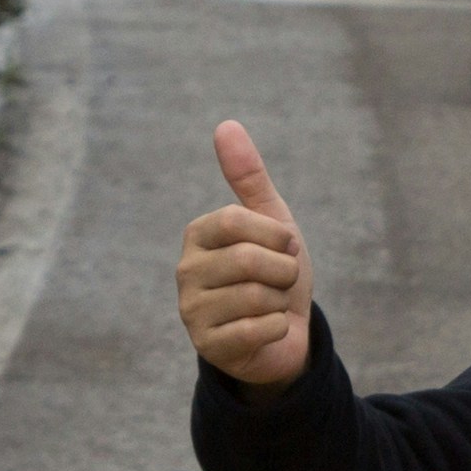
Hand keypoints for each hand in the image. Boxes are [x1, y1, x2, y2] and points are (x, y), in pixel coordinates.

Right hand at [179, 120, 315, 391]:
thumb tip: (226, 125)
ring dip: (280, 301)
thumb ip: (249, 177)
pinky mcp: (207, 346)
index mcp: (198, 234)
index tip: (284, 247)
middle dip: (284, 272)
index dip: (276, 236)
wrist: (284, 335)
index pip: (237, 220)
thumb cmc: (275, 274)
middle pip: (249, 261)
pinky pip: (258, 329)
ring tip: (271, 304)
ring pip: (256, 297)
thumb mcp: (271, 222)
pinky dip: (277, 328)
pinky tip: (268, 329)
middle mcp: (186, 270)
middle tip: (282, 281)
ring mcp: (192, 310)